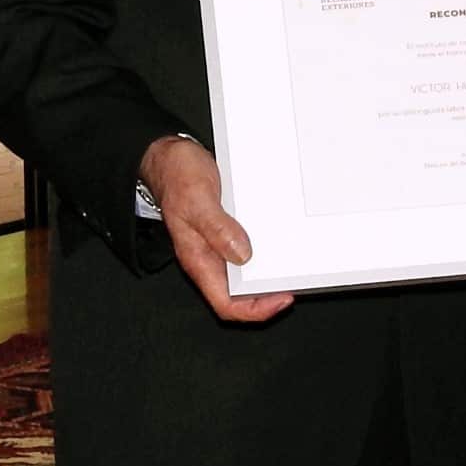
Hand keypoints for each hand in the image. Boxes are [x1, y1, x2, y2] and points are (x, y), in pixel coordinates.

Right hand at [138, 135, 293, 322]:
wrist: (170, 155)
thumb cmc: (176, 176)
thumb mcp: (197, 200)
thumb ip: (217, 228)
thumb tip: (242, 254)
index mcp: (198, 259)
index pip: (225, 303)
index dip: (254, 310)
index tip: (281, 300)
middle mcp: (209, 255)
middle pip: (239, 292)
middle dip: (267, 295)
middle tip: (295, 285)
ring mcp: (218, 242)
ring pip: (244, 270)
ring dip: (267, 272)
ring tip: (292, 266)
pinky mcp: (226, 227)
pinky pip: (246, 245)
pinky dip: (264, 248)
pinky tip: (279, 239)